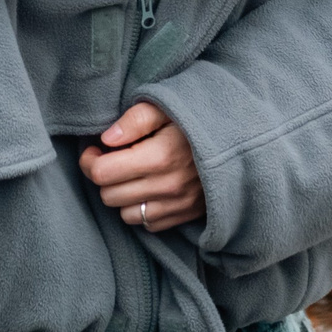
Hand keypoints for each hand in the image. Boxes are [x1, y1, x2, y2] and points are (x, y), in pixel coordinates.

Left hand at [82, 101, 205, 233]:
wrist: (241, 142)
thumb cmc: (198, 119)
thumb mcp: (168, 107)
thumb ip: (135, 119)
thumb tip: (106, 139)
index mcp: (161, 156)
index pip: (102, 172)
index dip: (90, 160)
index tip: (95, 149)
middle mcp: (168, 186)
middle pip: (109, 195)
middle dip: (103, 177)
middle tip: (111, 159)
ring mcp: (179, 204)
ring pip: (124, 214)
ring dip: (121, 195)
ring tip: (131, 175)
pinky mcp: (186, 215)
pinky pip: (147, 224)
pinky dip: (141, 209)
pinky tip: (148, 188)